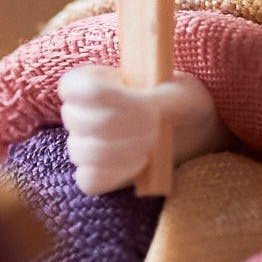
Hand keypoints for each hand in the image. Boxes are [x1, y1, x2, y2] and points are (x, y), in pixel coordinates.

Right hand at [59, 66, 225, 194]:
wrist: (189, 132)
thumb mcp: (180, 92)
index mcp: (91, 80)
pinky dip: (117, 174)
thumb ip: (161, 97)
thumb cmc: (179, 103)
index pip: (72, 87)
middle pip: (79, 121)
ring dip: (124, 150)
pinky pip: (89, 180)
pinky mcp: (93, 175)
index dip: (107, 97)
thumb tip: (147, 107)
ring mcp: (82, 145)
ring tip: (151, 143)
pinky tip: (141, 163)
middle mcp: (79, 112)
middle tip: (155, 126)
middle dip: (124, 126)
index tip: (142, 102)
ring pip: (83, 152)